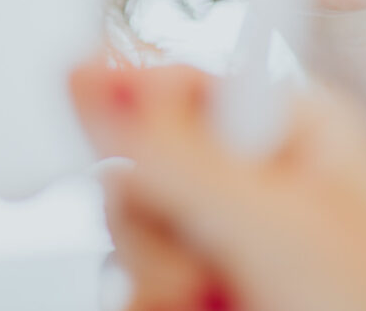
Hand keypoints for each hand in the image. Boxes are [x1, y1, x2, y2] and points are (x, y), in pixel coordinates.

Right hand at [70, 62, 365, 310]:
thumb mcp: (274, 224)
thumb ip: (175, 152)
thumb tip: (94, 78)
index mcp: (289, 129)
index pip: (182, 79)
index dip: (128, 90)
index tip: (76, 89)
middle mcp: (253, 180)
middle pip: (140, 165)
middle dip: (158, 226)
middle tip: (205, 261)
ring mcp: (223, 242)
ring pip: (129, 233)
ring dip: (160, 279)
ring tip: (222, 301)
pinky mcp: (197, 291)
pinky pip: (133, 284)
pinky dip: (153, 303)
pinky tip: (205, 309)